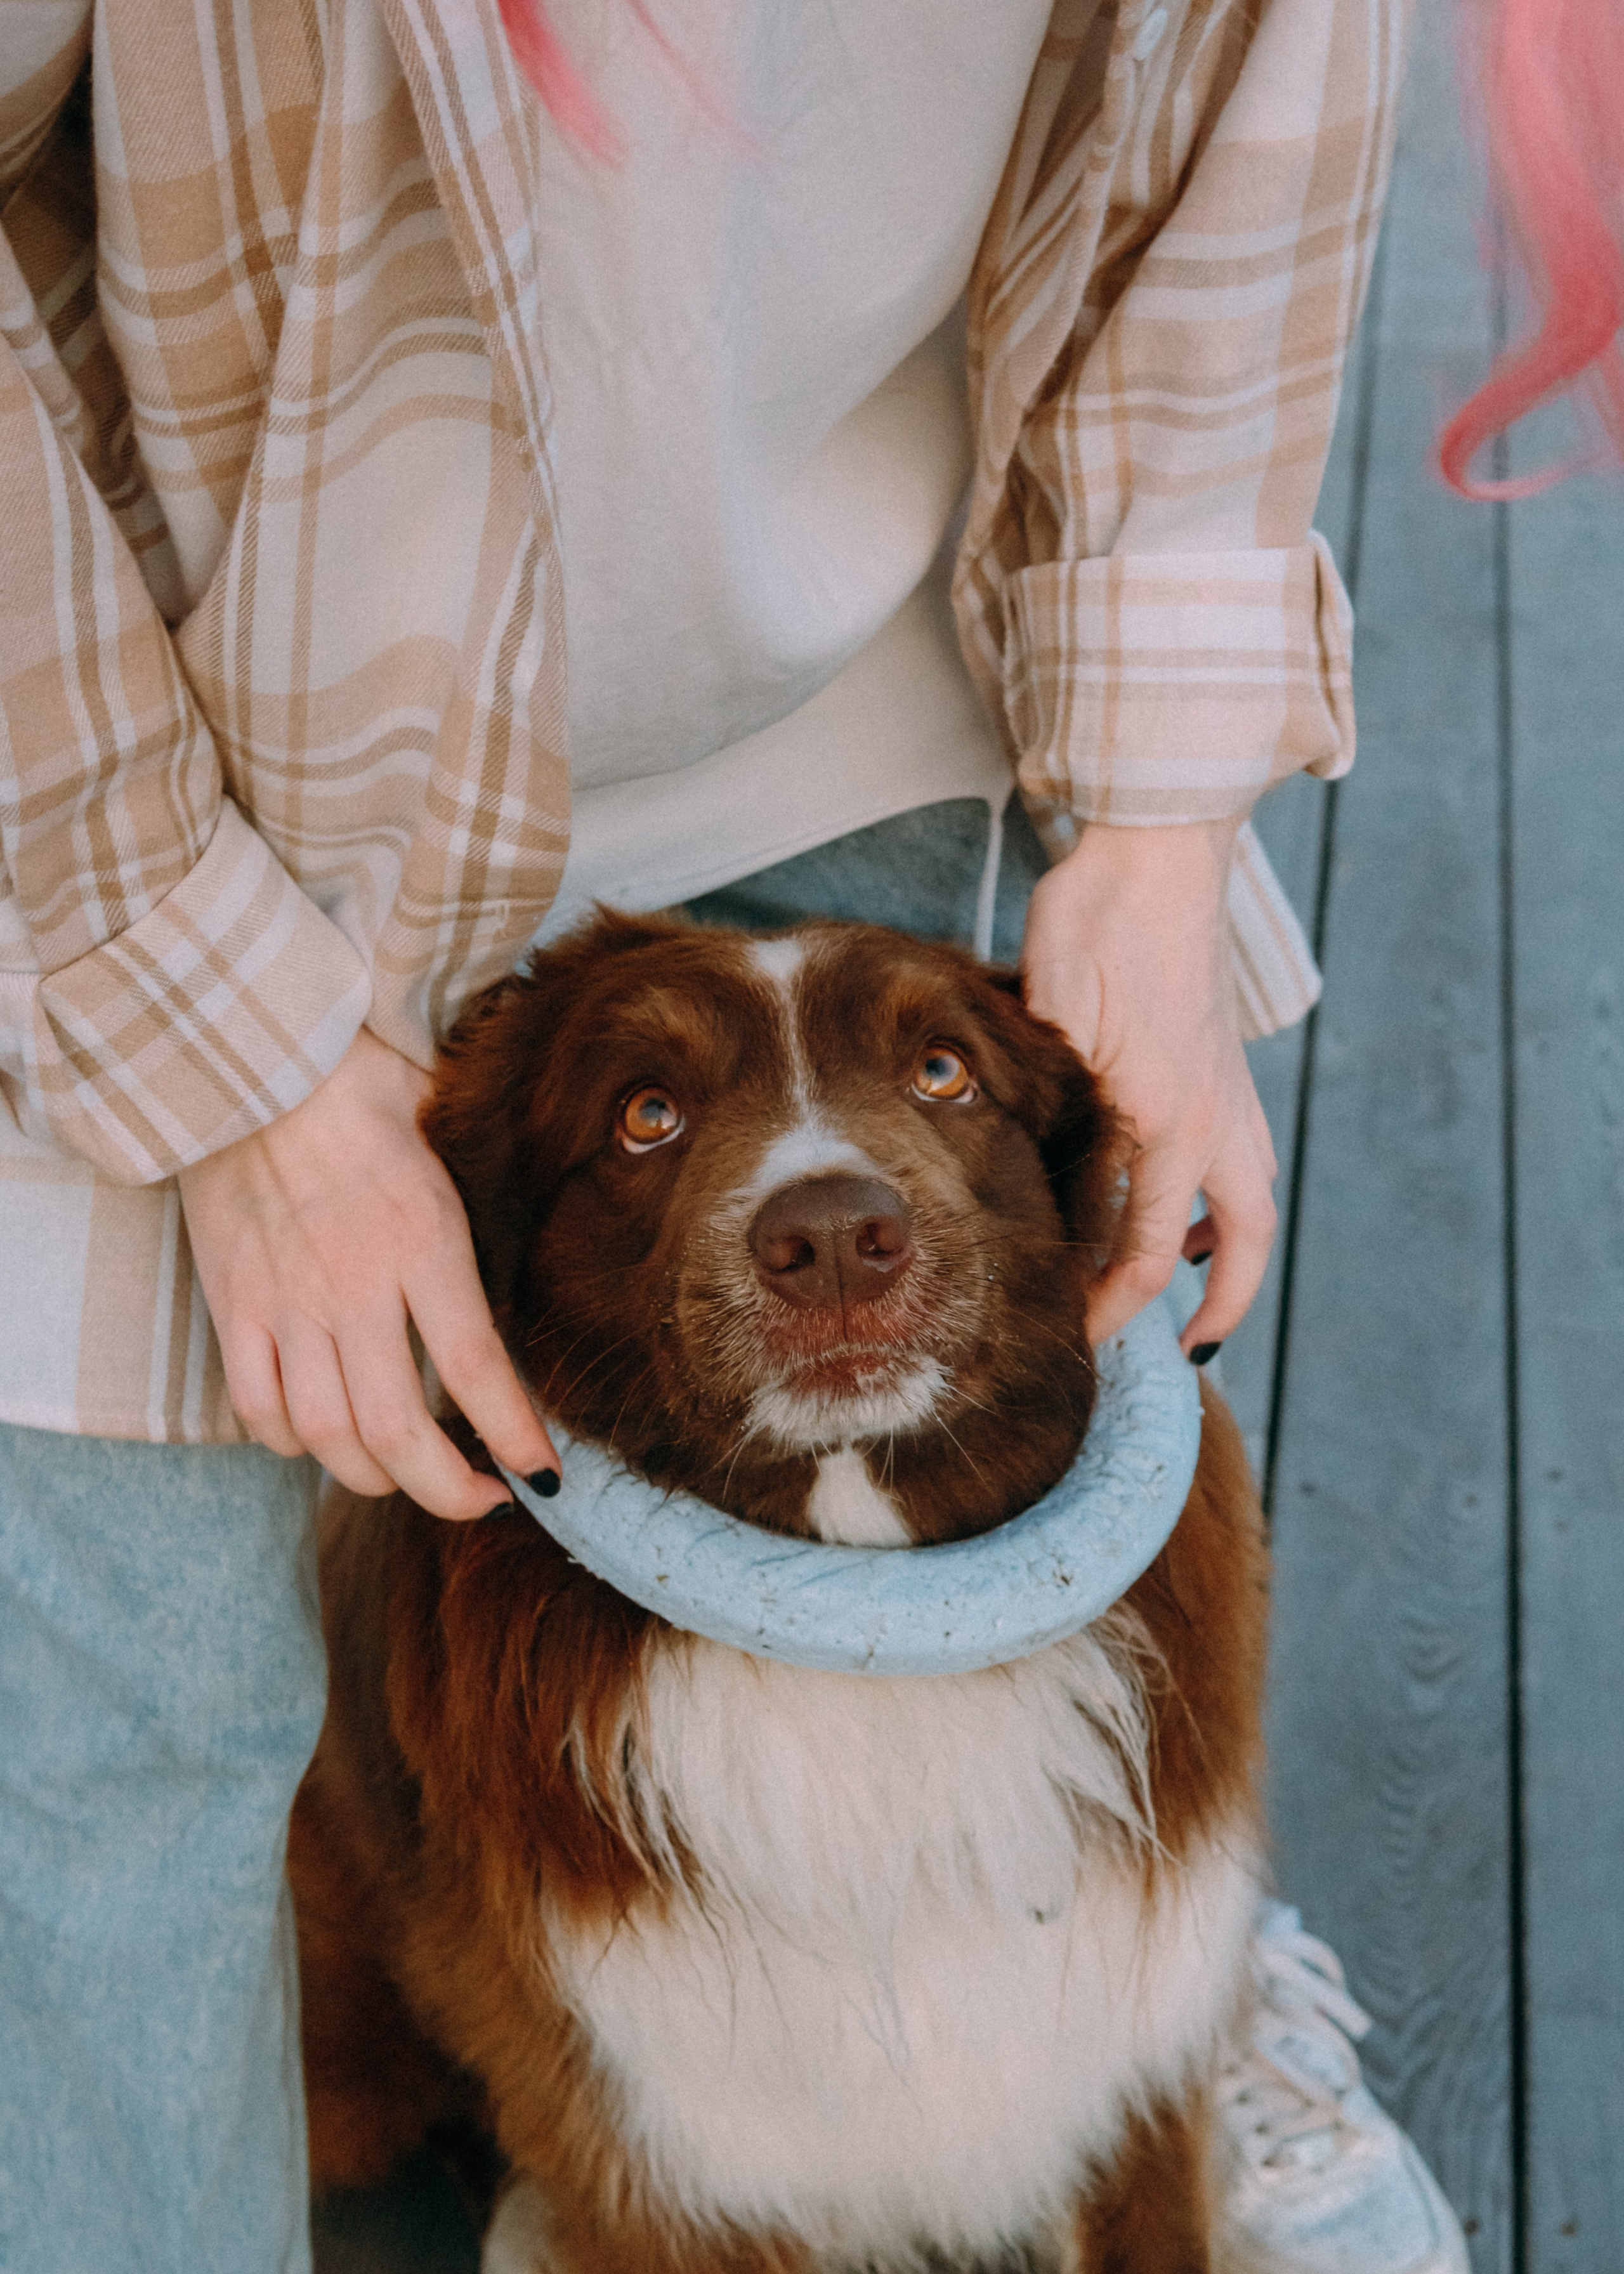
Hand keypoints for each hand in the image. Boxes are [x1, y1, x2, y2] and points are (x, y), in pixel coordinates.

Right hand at [178, 1027, 558, 1519]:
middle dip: (449, 1491)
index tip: (547, 1476)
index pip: (477, 1368)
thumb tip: (545, 1219)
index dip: (516, 1438)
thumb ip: (487, 1192)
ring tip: (410, 1479)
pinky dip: (293, 1442)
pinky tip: (325, 1439)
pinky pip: (258, 1407)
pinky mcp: (232, 1304)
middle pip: (398, 1431)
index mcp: (422, 1241)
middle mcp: (354, 1285)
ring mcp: (287, 1302)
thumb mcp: (447, 1129)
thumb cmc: (361, 1085)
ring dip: (375, 1479)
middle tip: (487, 1501)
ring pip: (328, 1436)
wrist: (248, 1059)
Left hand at [1020, 818, 1277, 1357]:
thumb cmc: (1096, 921)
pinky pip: (1245, 1154)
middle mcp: (1216, 1114)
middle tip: (1178, 1349)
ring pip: (1254, 1198)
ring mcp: (1232, 1088)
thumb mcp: (1055, 1020)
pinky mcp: (1227, 1064)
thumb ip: (1060, 1111)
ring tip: (1193, 1285)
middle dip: (1217, 1307)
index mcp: (1170, 1118)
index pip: (1150, 1250)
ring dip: (1231, 1252)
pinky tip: (1193, 1200)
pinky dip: (1227, 1195)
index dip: (1114, 1307)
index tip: (1077, 1338)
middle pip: (1242, 1243)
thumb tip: (1040, 1187)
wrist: (1155, 848)